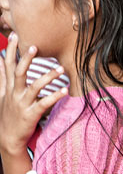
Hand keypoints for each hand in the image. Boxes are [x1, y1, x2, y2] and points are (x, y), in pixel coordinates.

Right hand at [0, 34, 66, 154]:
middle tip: (34, 46)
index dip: (11, 50)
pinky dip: (55, 96)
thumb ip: (3, 77)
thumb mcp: (2, 94)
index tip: (15, 34)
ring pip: (34, 87)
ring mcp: (22, 104)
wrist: (8, 139)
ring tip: (60, 69)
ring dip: (47, 77)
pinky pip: (43, 104)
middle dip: (25, 60)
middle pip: (19, 73)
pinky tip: (65, 90)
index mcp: (9, 87)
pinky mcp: (31, 115)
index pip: (9, 65)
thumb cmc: (8, 113)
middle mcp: (14, 94)